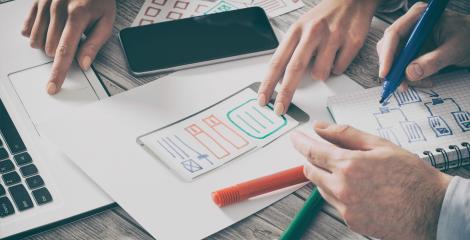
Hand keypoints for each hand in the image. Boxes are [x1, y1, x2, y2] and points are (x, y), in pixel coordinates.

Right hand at [22, 0, 115, 94]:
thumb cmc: (99, 0)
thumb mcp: (106, 21)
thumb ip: (95, 43)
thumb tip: (84, 64)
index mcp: (78, 14)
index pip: (65, 51)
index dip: (58, 72)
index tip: (53, 86)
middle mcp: (57, 7)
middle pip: (50, 48)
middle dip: (62, 52)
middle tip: (75, 40)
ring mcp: (44, 3)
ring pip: (37, 40)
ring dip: (48, 44)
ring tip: (64, 33)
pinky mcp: (36, 1)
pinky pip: (28, 26)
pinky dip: (36, 33)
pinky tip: (48, 30)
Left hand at [258, 0, 378, 114]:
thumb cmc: (323, 18)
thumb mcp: (301, 29)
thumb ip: (290, 52)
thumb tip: (278, 80)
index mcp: (296, 30)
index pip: (277, 61)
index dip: (268, 83)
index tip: (263, 99)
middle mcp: (313, 32)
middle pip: (295, 69)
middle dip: (286, 93)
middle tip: (280, 109)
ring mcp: (333, 36)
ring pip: (320, 74)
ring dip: (321, 73)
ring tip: (325, 57)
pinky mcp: (352, 41)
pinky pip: (339, 69)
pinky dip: (337, 67)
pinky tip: (338, 53)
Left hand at [291, 121, 451, 238]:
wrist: (431, 209)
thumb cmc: (411, 177)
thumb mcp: (380, 145)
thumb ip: (346, 135)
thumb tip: (322, 128)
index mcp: (349, 165)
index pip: (312, 151)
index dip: (300, 143)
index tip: (295, 138)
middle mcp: (342, 188)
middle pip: (311, 171)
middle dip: (312, 160)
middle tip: (322, 153)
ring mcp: (345, 207)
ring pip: (321, 187)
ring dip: (326, 177)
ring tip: (352, 172)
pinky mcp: (350, 221)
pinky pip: (334, 203)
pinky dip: (338, 193)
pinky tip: (358, 189)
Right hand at [377, 2, 469, 89]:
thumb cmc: (468, 37)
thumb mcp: (454, 49)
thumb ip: (433, 61)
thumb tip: (410, 73)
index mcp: (418, 17)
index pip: (394, 34)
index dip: (387, 54)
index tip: (386, 73)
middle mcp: (409, 26)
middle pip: (388, 48)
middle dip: (394, 69)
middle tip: (401, 85)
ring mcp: (408, 39)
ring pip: (393, 60)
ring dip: (403, 76)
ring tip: (423, 83)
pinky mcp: (410, 51)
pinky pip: (402, 66)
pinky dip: (410, 77)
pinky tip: (425, 80)